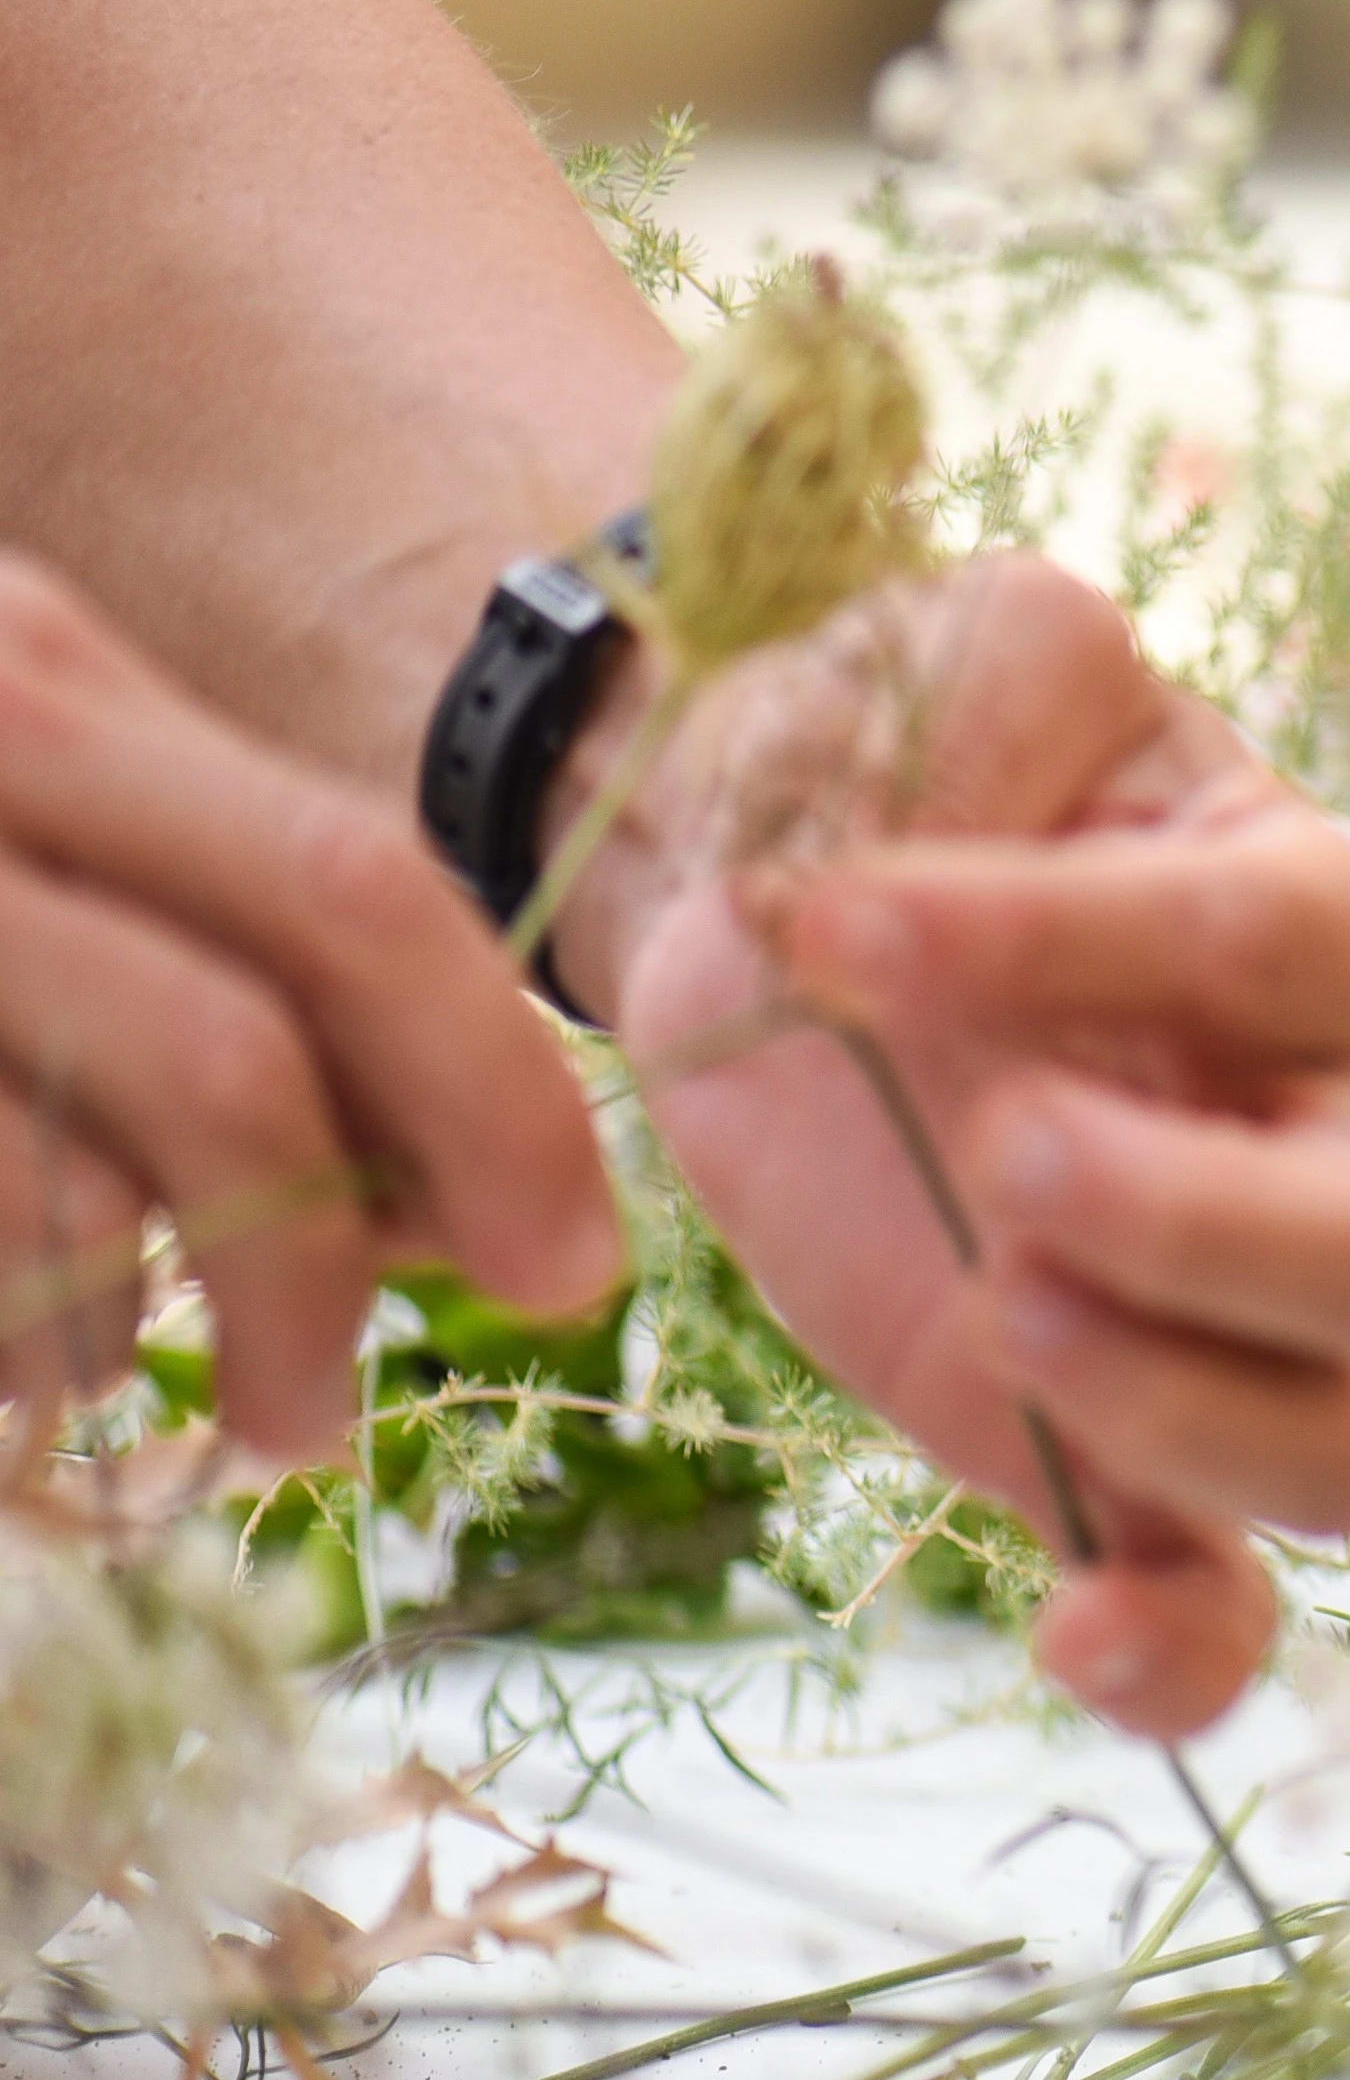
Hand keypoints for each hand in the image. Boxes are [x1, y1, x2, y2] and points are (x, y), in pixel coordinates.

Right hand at [0, 555, 620, 1454]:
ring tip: (138, 1390)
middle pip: (248, 1032)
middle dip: (342, 1250)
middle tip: (347, 1402)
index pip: (361, 891)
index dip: (497, 1097)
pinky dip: (11, 1346)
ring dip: (149, 1327)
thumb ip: (210, 934)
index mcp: (34, 678)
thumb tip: (450, 1175)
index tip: (564, 1258)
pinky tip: (10, 1367)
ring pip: (83, 1171)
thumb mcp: (22, 824)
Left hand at [590, 558, 1349, 1734]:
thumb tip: (935, 853)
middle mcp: (1333, 1133)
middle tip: (1004, 1155)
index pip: (1278, 941)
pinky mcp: (1126, 1457)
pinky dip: (1182, 1648)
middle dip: (1208, 1218)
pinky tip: (1068, 1635)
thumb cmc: (900, 768)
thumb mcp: (947, 652)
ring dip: (1190, 1411)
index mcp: (1319, 921)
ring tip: (1003, 1320)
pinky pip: (1234, 1604)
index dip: (1072, 934)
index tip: (834, 913)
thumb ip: (994, 682)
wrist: (781, 913)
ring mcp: (1243, 1323)